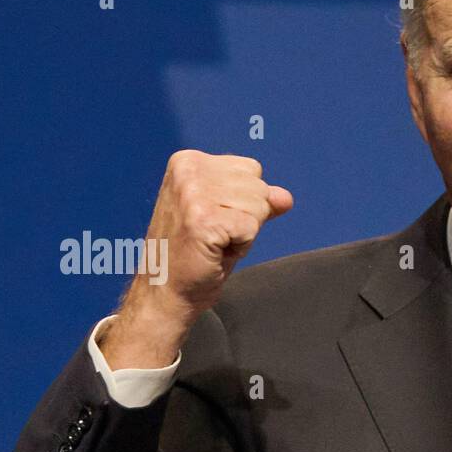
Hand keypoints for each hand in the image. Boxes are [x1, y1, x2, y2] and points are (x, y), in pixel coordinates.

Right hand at [100, 150, 292, 368]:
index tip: (214, 220)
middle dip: (247, 217)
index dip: (243, 203)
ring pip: (258, 206)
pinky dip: (241, 247)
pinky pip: (251, 228)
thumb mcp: (228, 216)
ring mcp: (193, 193)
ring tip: (214, 243)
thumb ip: (256, 201)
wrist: (165, 291)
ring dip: (244, 233)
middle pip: (258, 186)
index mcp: (188, 160)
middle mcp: (188, 170)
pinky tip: (215, 252)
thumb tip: (285, 198)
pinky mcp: (203, 219)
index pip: (251, 169)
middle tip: (215, 235)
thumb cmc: (194, 254)